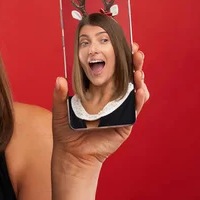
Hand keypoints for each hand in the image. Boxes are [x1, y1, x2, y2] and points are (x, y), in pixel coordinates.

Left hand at [51, 42, 149, 170]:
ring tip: (138, 71)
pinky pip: (135, 109)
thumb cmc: (66, 131)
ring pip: (136, 91)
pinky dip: (139, 99)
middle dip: (135, 63)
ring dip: (140, 79)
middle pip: (128, 77)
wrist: (73, 155)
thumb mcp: (61, 111)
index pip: (112, 70)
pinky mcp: (126, 123)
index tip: (125, 44)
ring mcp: (121, 110)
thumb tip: (59, 79)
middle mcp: (113, 98)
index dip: (120, 57)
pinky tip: (139, 90)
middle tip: (137, 52)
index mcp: (99, 90)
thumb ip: (60, 96)